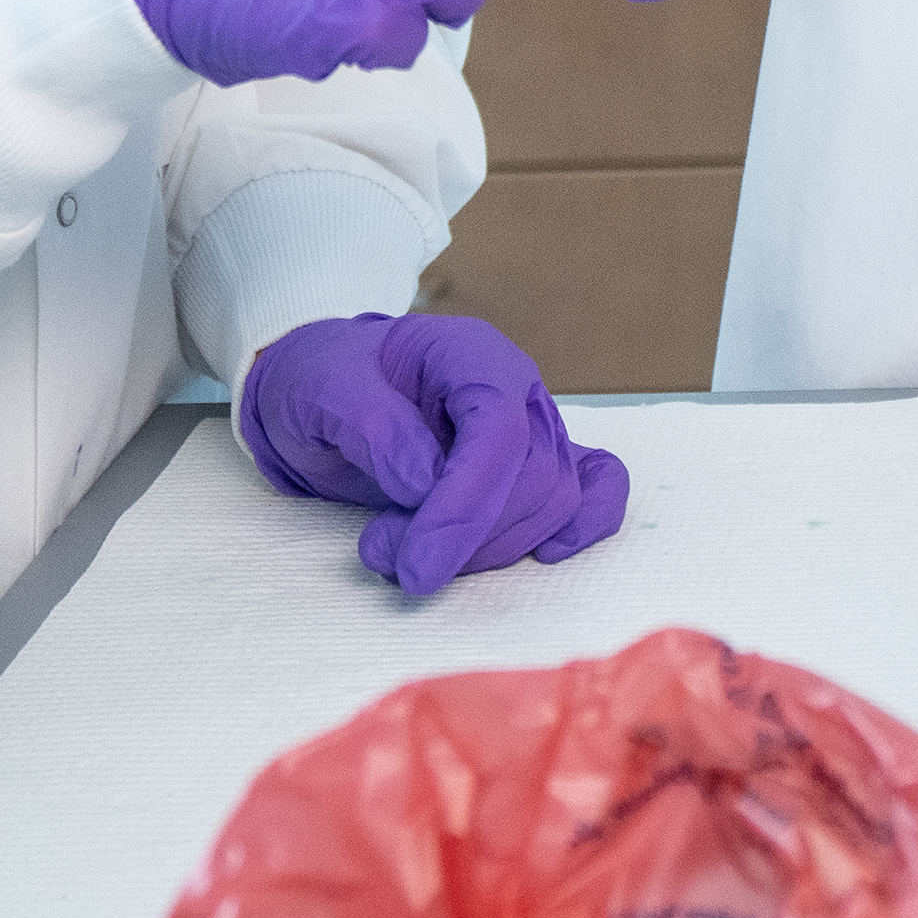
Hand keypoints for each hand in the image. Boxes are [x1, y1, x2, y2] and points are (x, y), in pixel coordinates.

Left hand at [237, 312, 629, 595]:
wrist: (328, 392)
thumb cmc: (325, 380)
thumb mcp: (321, 389)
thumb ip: (372, 427)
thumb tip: (423, 484)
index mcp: (470, 354)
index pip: (498, 428)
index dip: (466, 503)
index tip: (417, 562)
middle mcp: (516, 389)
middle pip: (532, 474)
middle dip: (463, 534)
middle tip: (380, 551)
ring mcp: (533, 428)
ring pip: (552, 500)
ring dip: (485, 549)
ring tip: (401, 553)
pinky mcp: (532, 467)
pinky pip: (595, 487)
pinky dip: (586, 524)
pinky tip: (548, 555)